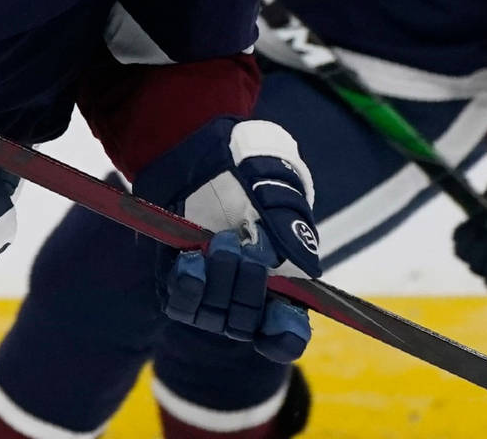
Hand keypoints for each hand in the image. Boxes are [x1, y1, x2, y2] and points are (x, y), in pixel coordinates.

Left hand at [135, 117, 322, 361]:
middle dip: (250, 291)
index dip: (285, 336)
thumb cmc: (249, 172)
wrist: (200, 151)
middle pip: (248, 325)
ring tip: (221, 241)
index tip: (282, 316)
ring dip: (220, 283)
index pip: (285, 335)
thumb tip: (308, 270)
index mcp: (282, 285)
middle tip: (247, 250)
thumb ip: (293, 227)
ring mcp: (210, 293)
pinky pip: (181, 304)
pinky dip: (189, 287)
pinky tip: (192, 261)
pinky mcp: (178, 282)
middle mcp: (245, 298)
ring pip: (215, 318)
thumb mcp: (279, 191)